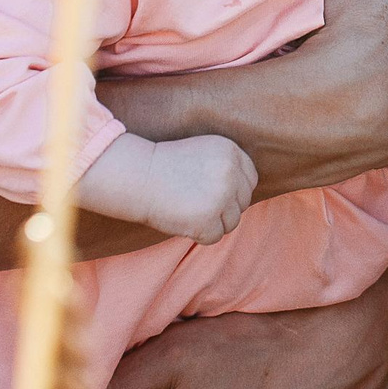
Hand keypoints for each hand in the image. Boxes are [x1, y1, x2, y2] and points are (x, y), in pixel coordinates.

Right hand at [82, 135, 254, 244]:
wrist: (137, 176)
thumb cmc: (165, 166)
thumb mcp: (203, 153)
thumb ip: (227, 168)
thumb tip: (243, 197)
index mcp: (231, 151)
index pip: (250, 179)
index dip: (234, 190)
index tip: (215, 194)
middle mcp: (231, 172)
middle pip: (243, 202)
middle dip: (224, 208)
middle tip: (198, 205)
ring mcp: (221, 196)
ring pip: (232, 222)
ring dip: (213, 222)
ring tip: (188, 211)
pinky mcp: (208, 219)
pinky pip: (215, 236)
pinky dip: (199, 234)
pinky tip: (183, 220)